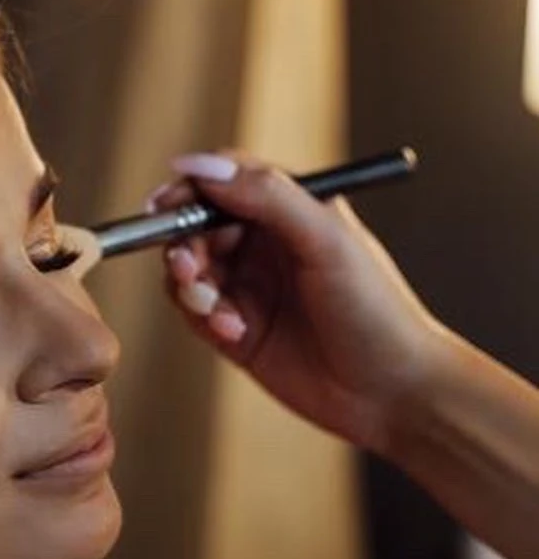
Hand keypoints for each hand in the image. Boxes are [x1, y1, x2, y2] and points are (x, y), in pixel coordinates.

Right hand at [157, 152, 446, 453]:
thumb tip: (205, 165)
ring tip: (215, 307)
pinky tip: (234, 332)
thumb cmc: (376, 310)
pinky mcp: (237, 331)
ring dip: (191, 286)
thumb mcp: (325, 240)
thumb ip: (267, 196)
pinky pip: (196, 313)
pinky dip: (203, 319)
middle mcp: (267, 244)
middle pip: (197, 225)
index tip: (164, 206)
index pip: (225, 180)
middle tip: (189, 268)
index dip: (190, 189)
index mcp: (292, 209)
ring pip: (189, 271)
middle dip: (183, 244)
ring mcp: (251, 288)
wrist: (393, 393)